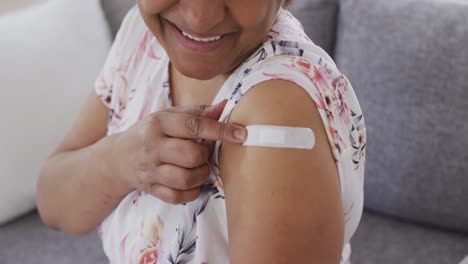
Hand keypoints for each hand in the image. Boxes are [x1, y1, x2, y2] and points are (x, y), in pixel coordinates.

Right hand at [110, 99, 245, 203]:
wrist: (119, 158)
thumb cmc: (152, 133)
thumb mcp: (169, 116)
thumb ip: (197, 112)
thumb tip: (225, 106)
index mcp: (158, 123)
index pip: (193, 125)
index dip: (220, 130)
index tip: (241, 134)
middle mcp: (152, 146)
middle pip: (190, 155)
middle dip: (206, 156)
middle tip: (205, 153)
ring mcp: (149, 170)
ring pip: (184, 178)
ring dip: (200, 175)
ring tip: (199, 167)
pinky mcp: (150, 189)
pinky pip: (177, 197)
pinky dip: (191, 192)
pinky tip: (192, 183)